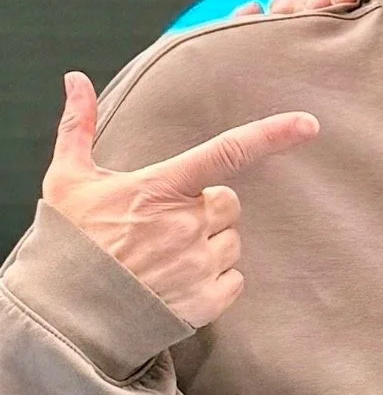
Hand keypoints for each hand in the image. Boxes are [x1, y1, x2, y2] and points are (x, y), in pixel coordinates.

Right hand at [42, 72, 319, 327]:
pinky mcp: (204, 301)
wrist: (63, 317)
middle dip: (206, 211)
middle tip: (165, 226)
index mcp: (160, 189)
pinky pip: (235, 280)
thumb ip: (78, 126)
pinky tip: (178, 284)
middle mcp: (184, 225)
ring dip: (209, 247)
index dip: (271, 135)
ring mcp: (196, 264)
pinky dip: (215, 282)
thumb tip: (75, 78)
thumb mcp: (67, 180)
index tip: (308, 124)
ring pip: (232, 242)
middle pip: (228, 204)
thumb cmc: (69, 244)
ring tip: (164, 259)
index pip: (226, 152)